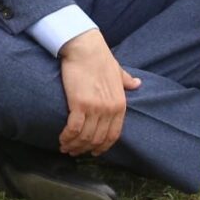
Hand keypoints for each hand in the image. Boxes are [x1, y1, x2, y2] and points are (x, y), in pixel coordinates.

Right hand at [56, 29, 137, 156]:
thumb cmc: (100, 57)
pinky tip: (62, 139)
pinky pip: (73, 128)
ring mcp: (95, 108)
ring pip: (84, 136)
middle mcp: (109, 109)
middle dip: (85, 149)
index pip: (113, 135)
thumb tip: (138, 83)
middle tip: (75, 152)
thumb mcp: (118, 71)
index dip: (102, 147)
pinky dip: (67, 137)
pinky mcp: (79, 104)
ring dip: (74, 145)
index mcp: (120, 104)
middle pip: (97, 139)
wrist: (85, 47)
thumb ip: (127, 81)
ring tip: (65, 147)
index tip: (93, 152)